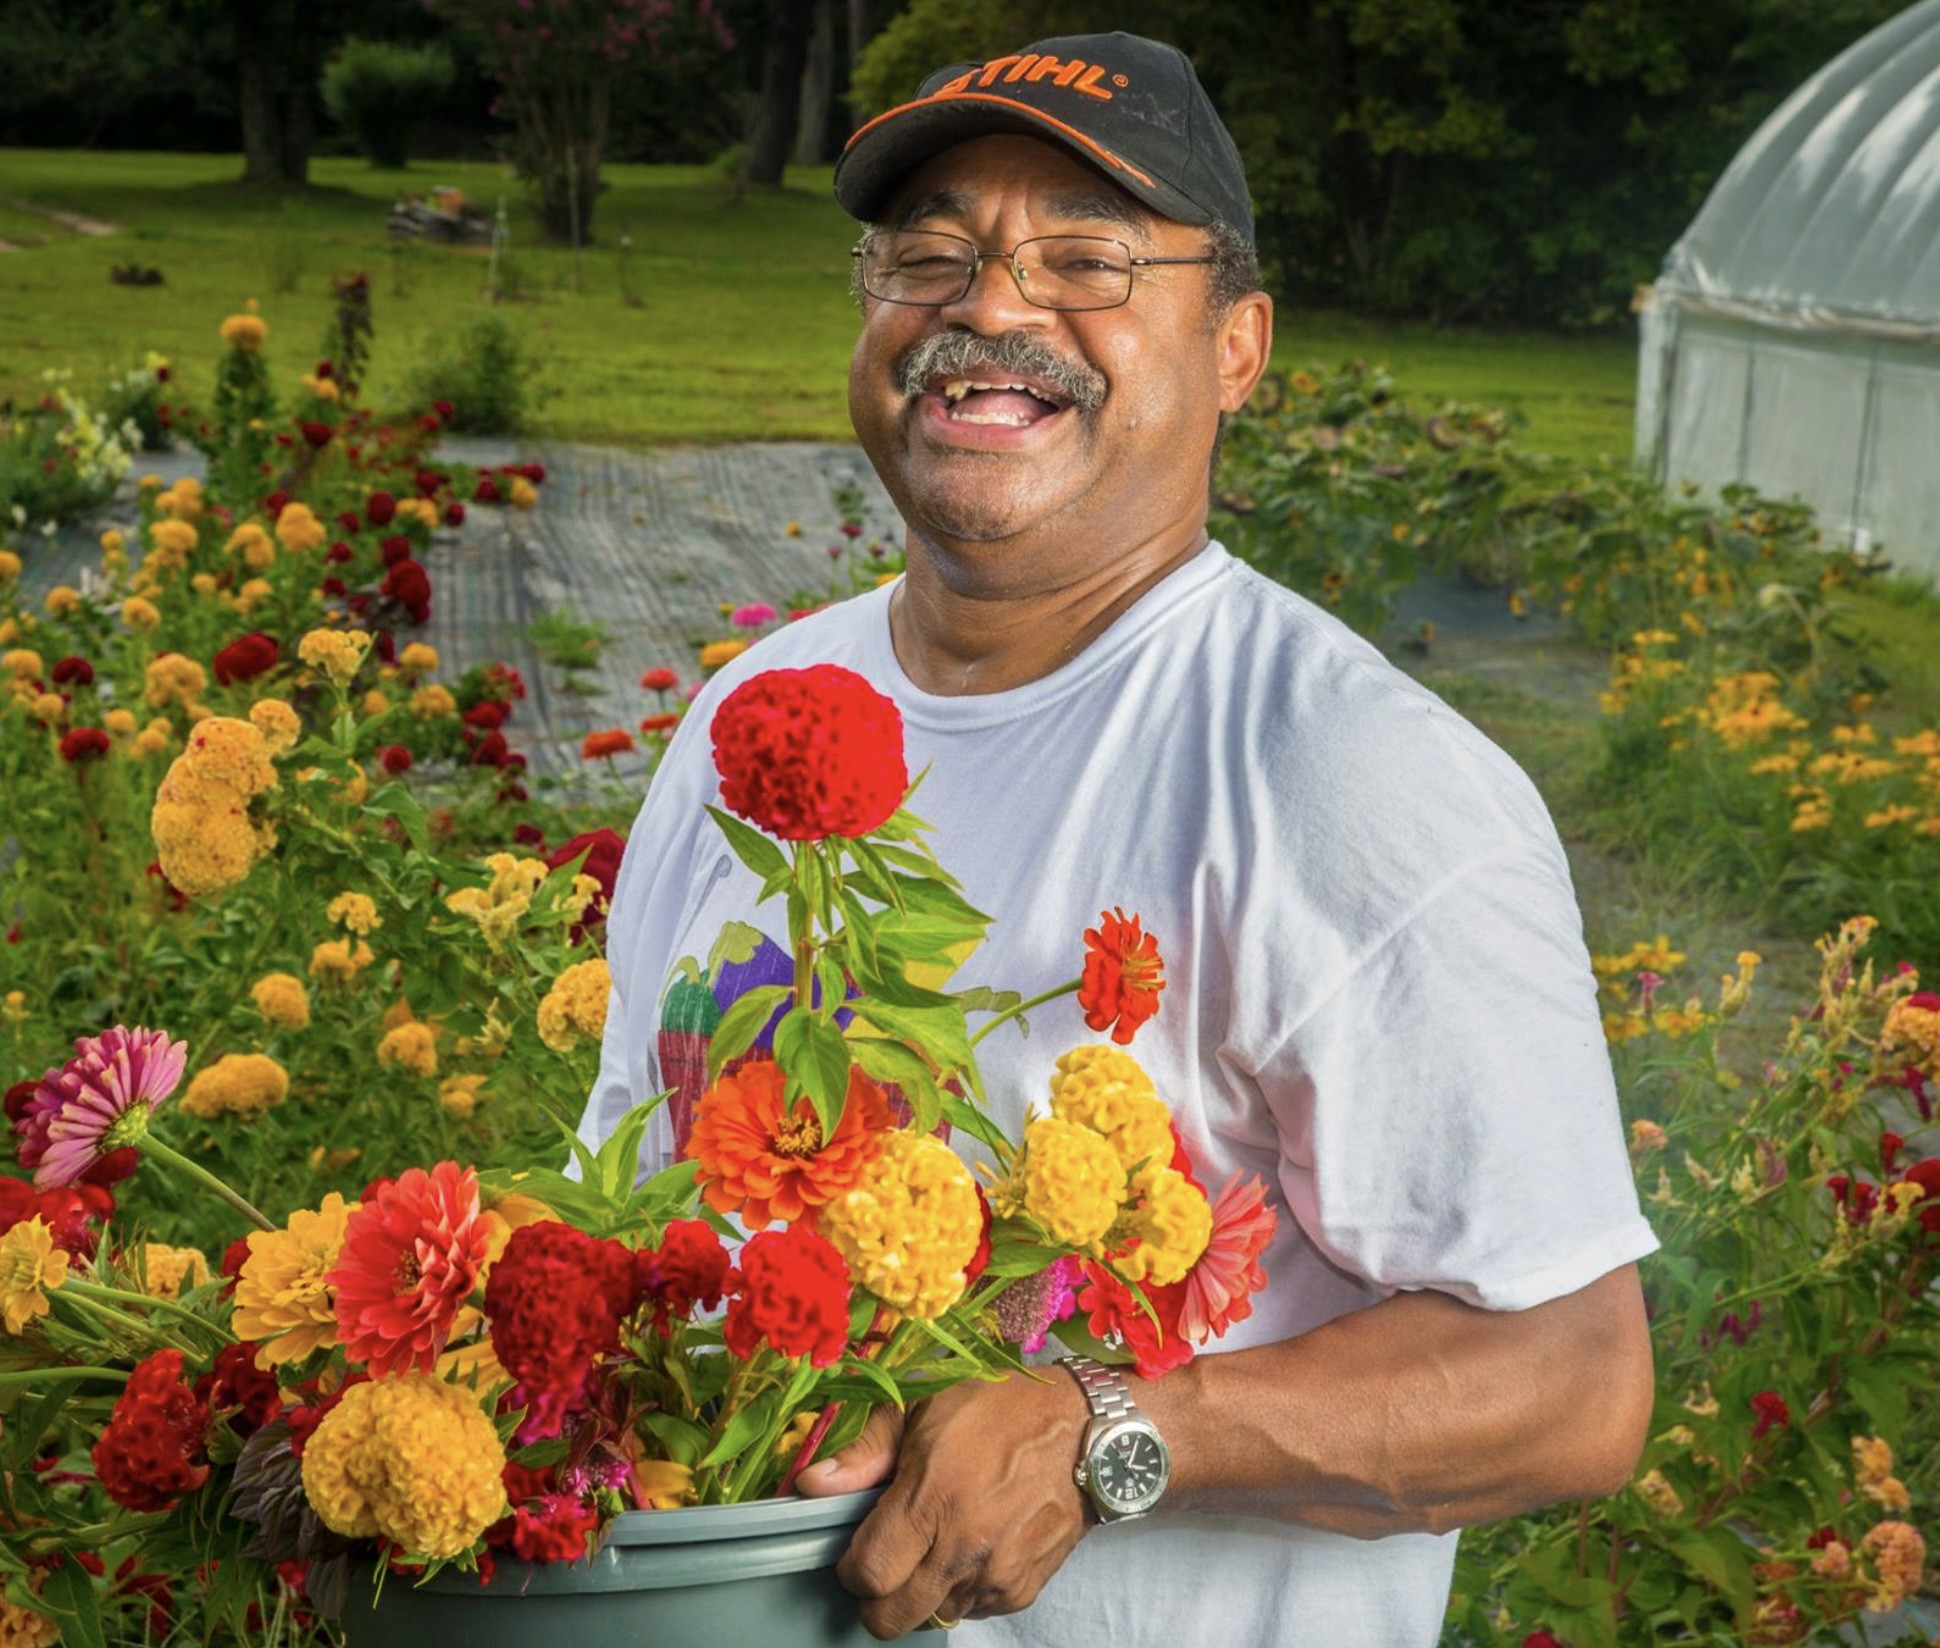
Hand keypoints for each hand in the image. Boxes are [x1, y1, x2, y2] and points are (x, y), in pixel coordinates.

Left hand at [795, 1372, 1092, 1637]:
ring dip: (923, 1593)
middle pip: (891, 1619)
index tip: (856, 1547)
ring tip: (934, 1546)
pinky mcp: (1022, 1590)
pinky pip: (973, 1611)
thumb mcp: (925, 1406)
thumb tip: (809, 1484)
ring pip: (932, 1617)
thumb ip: (866, 1451)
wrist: (1086, 1431)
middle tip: (886, 1561)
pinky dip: (962, 1590)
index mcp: (932, 1501)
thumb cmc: (999, 1407)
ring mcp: (995, 1576)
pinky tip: (970, 1547)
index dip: (850, 1568)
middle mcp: (963, 1550)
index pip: (867, 1574)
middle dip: (876, 1598)